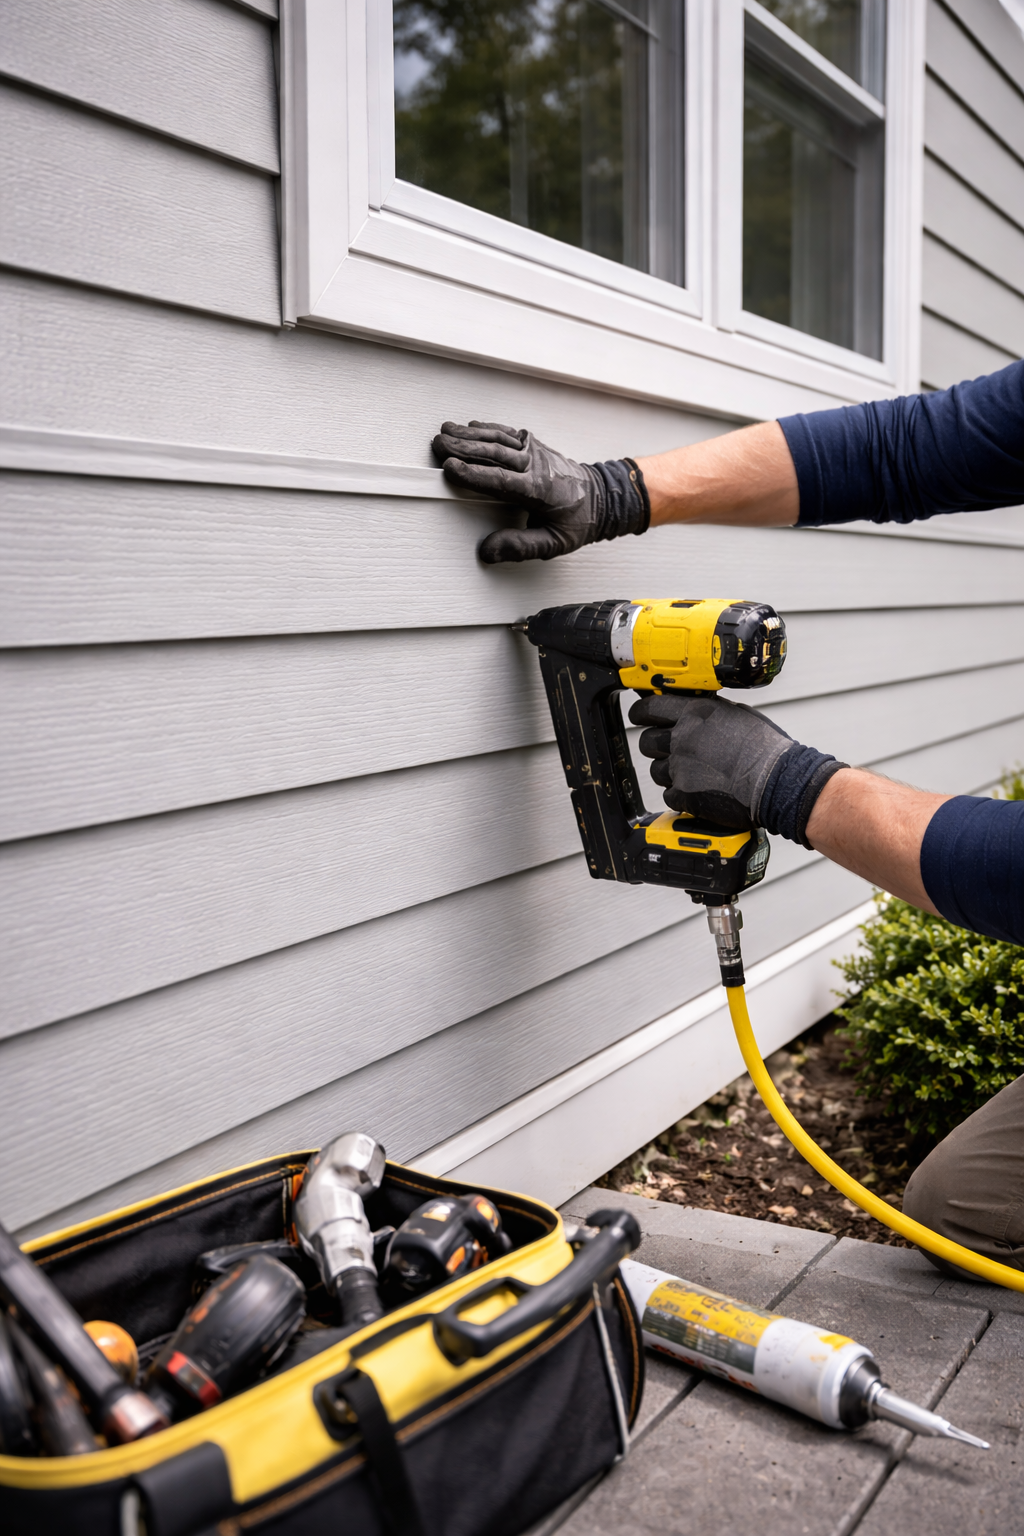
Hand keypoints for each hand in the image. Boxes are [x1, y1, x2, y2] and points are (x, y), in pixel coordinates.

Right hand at [432, 420, 646, 561]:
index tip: (450, 469)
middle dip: (463, 447)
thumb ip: (520, 547)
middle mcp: (536, 465)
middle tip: (438, 444)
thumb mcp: (553, 543)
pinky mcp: (534, 445)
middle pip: (494, 453)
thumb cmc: (577, 521)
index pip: (500, 480)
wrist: (603, 497)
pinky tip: (470, 427)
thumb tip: (488, 551)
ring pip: (498, 439)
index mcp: (539, 490)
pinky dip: (487, 428)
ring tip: (445, 431)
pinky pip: (507, 433)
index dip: (473, 474)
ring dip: (470, 434)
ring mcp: (535, 451)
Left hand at [629, 693, 794, 828]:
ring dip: (670, 772)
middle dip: (655, 746)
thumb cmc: (766, 749)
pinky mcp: (684, 794)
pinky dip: (680, 795)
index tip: (639, 716)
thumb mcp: (737, 715)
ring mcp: (681, 767)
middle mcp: (684, 738)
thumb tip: (696, 712)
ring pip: (656, 770)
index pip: (650, 708)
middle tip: (669, 750)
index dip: (640, 713)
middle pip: (647, 742)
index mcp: (696, 714)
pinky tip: (700, 789)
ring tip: (694, 773)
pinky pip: (669, 795)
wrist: (777, 781)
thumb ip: (709, 713)